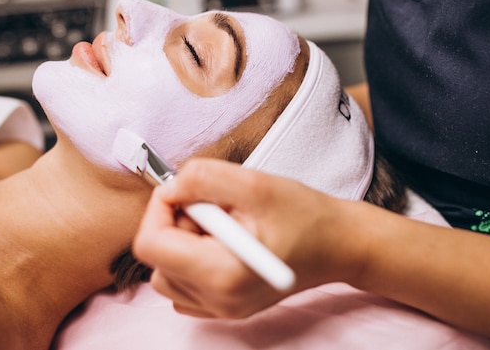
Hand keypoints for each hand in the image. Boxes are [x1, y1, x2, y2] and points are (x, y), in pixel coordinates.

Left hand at [133, 158, 363, 317]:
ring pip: (166, 273)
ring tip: (222, 225)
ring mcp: (221, 310)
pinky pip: (183, 284)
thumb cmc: (306, 215)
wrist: (338, 245)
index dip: (159, 209)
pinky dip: (192, 259)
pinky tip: (223, 243)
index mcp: (223, 275)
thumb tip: (168, 188)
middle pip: (156, 260)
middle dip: (176, 224)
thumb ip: (204, 179)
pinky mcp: (225, 307)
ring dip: (183, 242)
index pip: (150, 245)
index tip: (184, 190)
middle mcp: (218, 302)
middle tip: (214, 207)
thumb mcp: (256, 184)